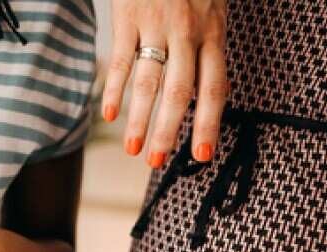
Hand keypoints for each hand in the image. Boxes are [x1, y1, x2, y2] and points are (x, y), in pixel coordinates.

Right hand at [104, 0, 227, 166]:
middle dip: (167, 131)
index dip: (208, 123)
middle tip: (157, 162)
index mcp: (213, 32)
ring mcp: (155, 24)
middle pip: (179, 91)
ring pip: (147, 80)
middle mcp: (187, 32)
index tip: (201, 156)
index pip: (214, 87)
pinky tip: (110, 114)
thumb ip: (210, 48)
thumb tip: (216, 92)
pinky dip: (114, 89)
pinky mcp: (128, 17)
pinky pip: (121, 59)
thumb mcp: (214, 8)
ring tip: (133, 150)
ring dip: (139, 119)